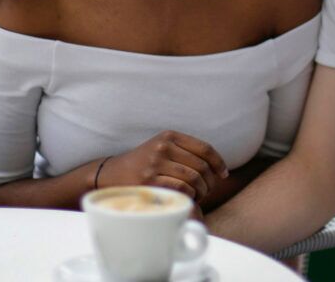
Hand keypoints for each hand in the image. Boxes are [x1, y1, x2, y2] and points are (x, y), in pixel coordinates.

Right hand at [99, 131, 228, 200]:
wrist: (111, 174)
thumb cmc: (143, 164)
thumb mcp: (163, 149)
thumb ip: (185, 152)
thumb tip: (218, 168)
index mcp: (170, 135)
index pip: (205, 148)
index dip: (219, 162)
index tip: (223, 174)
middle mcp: (163, 146)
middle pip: (202, 165)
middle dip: (210, 181)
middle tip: (208, 190)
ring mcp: (156, 163)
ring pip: (194, 177)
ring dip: (202, 191)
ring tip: (198, 196)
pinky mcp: (150, 180)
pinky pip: (182, 188)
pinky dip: (189, 195)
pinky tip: (187, 198)